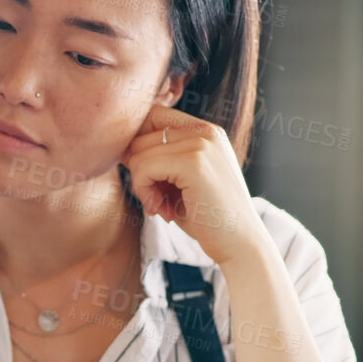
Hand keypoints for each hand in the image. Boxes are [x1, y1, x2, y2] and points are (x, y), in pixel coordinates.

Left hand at [120, 105, 270, 269]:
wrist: (240, 245)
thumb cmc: (207, 217)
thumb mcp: (181, 181)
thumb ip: (159, 159)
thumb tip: (122, 149)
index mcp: (206, 131)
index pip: (153, 116)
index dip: (139, 145)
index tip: (145, 176)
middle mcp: (206, 131)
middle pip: (141, 135)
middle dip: (139, 170)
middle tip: (156, 199)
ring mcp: (202, 144)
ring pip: (138, 152)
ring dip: (141, 184)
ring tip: (162, 205)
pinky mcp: (194, 163)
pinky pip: (143, 167)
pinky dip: (143, 192)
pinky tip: (161, 209)